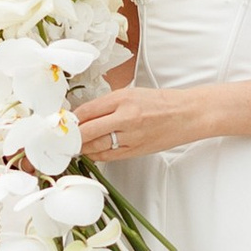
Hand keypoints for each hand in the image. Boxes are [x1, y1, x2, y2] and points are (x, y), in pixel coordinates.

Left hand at [73, 82, 211, 161]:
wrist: (188, 114)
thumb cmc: (161, 102)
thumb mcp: (131, 94)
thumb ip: (107, 104)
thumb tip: (84, 115)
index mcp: (123, 98)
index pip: (86, 111)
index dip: (71, 119)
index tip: (64, 122)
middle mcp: (126, 117)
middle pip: (87, 131)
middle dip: (71, 136)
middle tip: (63, 138)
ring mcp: (131, 136)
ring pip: (96, 146)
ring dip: (82, 147)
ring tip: (74, 146)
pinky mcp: (136, 150)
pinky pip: (109, 156)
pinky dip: (96, 155)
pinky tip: (91, 152)